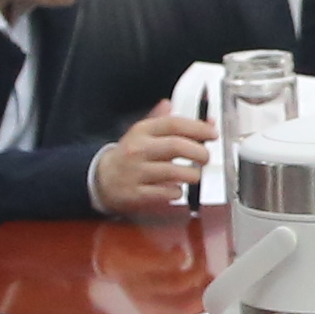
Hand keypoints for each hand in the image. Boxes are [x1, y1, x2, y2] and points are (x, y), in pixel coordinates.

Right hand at [92, 111, 211, 217]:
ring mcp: (136, 172)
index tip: (212, 133)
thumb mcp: (146, 133)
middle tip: (206, 157)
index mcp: (142, 131)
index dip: (198, 127)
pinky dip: (177, 191)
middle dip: (199, 152)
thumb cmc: (130, 155)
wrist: (102, 179)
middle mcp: (138, 149)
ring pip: (173, 171)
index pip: (174, 124)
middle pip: (176, 146)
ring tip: (195, 175)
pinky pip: (165, 192)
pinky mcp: (136, 193)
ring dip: (192, 174)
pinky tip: (178, 188)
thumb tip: (207, 120)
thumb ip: (174, 125)